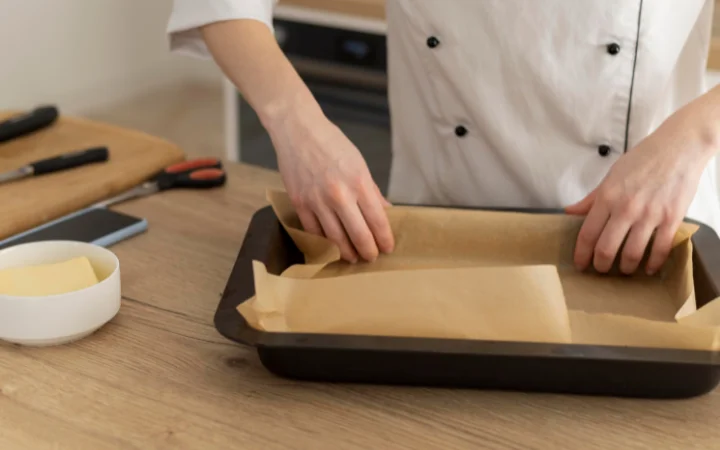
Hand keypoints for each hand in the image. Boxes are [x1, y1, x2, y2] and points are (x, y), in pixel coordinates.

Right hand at [269, 104, 393, 262]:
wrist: (298, 130)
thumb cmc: (332, 143)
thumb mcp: (359, 163)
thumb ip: (372, 191)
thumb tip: (385, 212)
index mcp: (359, 182)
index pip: (377, 220)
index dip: (384, 239)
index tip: (387, 248)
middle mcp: (339, 195)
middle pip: (358, 235)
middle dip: (368, 251)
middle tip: (372, 257)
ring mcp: (317, 201)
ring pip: (335, 239)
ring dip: (346, 252)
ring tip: (353, 257)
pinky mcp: (300, 204)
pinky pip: (314, 232)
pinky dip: (324, 242)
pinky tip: (331, 246)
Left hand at [565, 105, 715, 274]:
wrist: (678, 147)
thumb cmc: (643, 159)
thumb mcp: (611, 176)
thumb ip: (591, 198)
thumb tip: (569, 212)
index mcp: (607, 197)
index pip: (587, 234)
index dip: (581, 254)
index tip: (580, 264)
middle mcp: (625, 208)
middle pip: (606, 248)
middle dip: (600, 265)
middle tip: (600, 270)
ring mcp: (649, 215)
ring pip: (632, 253)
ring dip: (626, 267)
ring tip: (624, 270)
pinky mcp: (671, 218)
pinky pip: (660, 249)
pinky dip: (653, 263)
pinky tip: (649, 268)